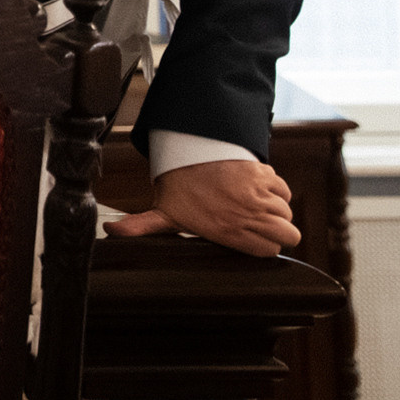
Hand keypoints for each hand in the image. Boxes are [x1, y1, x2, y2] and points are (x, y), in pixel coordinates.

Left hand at [105, 158, 299, 256]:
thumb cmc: (178, 185)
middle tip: (260, 226)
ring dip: (276, 211)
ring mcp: (258, 193)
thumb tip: (111, 232)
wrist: (188, 148)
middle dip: (278, 234)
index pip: (268, 252)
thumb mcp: (162, 211)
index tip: (253, 240)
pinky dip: (277, 192)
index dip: (263, 247)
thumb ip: (142, 227)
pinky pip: (285, 190)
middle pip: (288, 235)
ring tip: (255, 207)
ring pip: (287, 212)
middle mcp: (248, 213)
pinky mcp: (264, 175)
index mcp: (228, 230)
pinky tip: (258, 191)